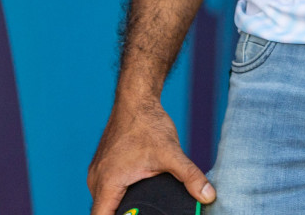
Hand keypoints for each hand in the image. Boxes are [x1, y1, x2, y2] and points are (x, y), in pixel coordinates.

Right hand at [87, 94, 214, 214]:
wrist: (136, 100)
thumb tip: (209, 196)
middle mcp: (96, 180)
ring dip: (119, 205)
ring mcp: (96, 172)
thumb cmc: (148, 124)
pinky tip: (136, 191)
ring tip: (142, 203)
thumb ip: (190, 177)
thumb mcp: (172, 154)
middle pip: (104, 211)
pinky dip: (118, 194)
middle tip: (146, 211)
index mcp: (107, 183)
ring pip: (104, 200)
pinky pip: (105, 188)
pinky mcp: (101, 165)